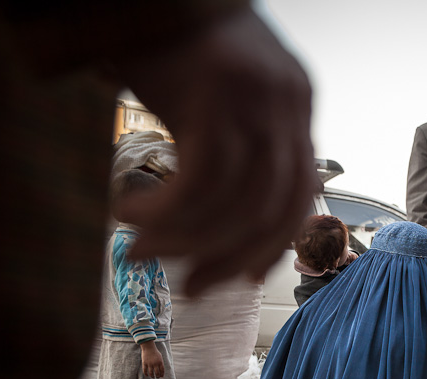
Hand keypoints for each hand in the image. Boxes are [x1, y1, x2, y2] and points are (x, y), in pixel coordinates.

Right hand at [117, 9, 315, 295]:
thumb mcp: (223, 98)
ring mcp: (255, 96)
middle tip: (190, 287)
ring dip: (183, 239)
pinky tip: (126, 211)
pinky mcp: (214, 93)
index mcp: (296, 104)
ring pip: (234, 202)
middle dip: (229, 259)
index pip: (300, 194)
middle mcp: (287, 102)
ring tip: (140, 247)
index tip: (241, 280)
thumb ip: (238, 143)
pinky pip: (198, 183)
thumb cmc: (172, 45)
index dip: (272, 245)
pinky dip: (163, 212)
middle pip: (273, 208)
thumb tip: (223, 214)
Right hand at [140, 341, 164, 378]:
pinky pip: (145, 370)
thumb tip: (161, 370)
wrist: (149, 348)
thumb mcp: (160, 357)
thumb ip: (161, 363)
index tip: (161, 376)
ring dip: (152, 376)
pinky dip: (146, 374)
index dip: (162, 374)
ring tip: (152, 377)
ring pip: (151, 373)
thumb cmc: (155, 352)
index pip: (162, 370)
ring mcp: (150, 363)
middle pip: (157, 373)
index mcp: (160, 362)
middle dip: (157, 376)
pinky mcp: (144, 363)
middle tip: (157, 377)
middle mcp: (155, 363)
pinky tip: (147, 375)